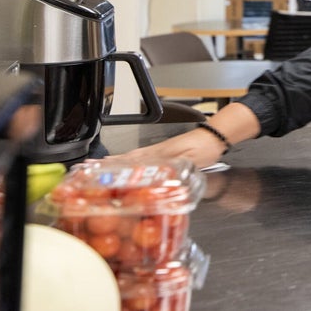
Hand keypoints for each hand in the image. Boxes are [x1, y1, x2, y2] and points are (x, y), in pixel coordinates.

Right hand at [105, 127, 226, 168]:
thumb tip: (162, 175)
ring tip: (106, 166)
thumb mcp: (193, 160)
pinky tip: (132, 165)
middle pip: (130, 156)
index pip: (135, 158)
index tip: (100, 167)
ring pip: (136, 155)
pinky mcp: (167, 152)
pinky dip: (134, 160)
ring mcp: (162, 150)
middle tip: (94, 168)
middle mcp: (158, 150)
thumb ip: (177, 167)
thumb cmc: (205, 146)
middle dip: (112, 163)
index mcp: (162, 152)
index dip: (117, 164)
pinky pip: (145, 156)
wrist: (216, 136)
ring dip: (120, 161)